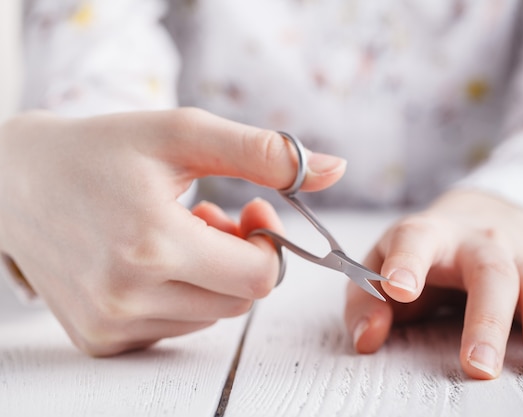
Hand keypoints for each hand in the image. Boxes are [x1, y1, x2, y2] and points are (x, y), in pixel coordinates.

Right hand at [0, 109, 345, 355]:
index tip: (252, 212)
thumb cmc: (102, 151)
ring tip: (176, 232)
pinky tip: (152, 260)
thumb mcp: (182, 133)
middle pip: (240, 302)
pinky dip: (180, 296)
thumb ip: (264, 151)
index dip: (268, 245)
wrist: (16, 183)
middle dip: (242, 259)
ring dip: (211, 277)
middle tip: (214, 217)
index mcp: (152, 243)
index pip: (258, 278)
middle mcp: (127, 295)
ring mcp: (110, 324)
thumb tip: (337, 169)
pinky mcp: (99, 340)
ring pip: (210, 318)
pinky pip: (175, 328)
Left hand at [344, 190, 522, 378]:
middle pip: (488, 271)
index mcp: (426, 235)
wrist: (466, 228)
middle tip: (478, 365)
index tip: (398, 289)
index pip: (415, 240)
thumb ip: (365, 302)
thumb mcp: (378, 270)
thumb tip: (367, 338)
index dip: (406, 262)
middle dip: (485, 319)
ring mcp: (513, 257)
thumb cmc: (415, 259)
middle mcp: (474, 242)